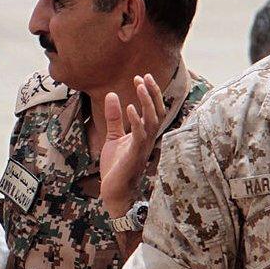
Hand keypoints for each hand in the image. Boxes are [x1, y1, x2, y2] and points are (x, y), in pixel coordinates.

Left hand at [100, 74, 165, 216]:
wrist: (113, 192)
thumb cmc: (116, 167)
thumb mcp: (113, 137)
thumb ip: (114, 118)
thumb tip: (111, 94)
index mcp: (144, 134)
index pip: (153, 110)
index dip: (150, 93)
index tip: (141, 77)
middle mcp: (148, 139)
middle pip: (158, 112)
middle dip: (152, 94)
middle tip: (144, 76)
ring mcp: (143, 147)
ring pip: (152, 121)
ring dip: (147, 103)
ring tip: (139, 86)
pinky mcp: (134, 155)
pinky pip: (139, 135)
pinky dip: (136, 121)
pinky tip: (129, 107)